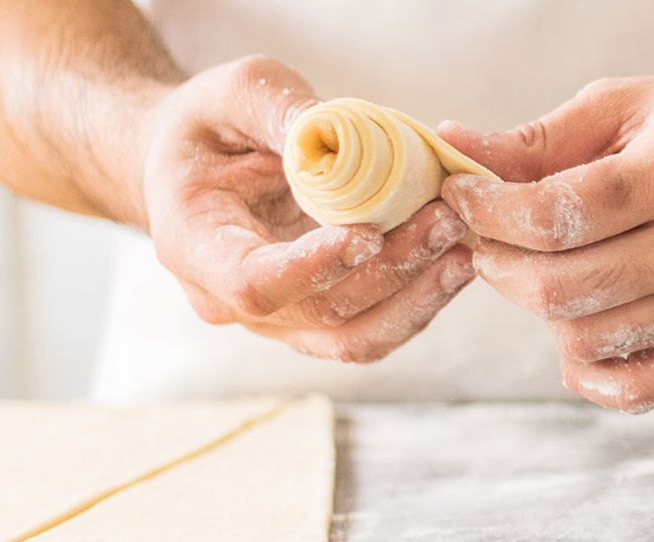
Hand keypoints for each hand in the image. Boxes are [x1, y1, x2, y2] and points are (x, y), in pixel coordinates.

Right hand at [138, 56, 474, 362]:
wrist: (190, 168)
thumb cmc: (205, 127)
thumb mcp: (231, 93)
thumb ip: (278, 109)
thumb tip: (338, 133)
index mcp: (194, 245)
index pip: (253, 282)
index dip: (312, 268)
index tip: (367, 235)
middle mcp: (229, 299)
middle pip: (320, 313)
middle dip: (392, 271)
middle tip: (448, 219)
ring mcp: (274, 318)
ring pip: (352, 338)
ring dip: (416, 299)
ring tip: (463, 248)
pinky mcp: (312, 317)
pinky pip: (369, 328)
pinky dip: (415, 300)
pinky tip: (451, 259)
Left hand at [439, 71, 653, 411]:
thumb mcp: (636, 105)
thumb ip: (542, 137)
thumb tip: (458, 147)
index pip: (552, 217)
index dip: (486, 210)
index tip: (461, 195)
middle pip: (556, 289)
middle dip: (497, 264)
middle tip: (489, 238)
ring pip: (583, 340)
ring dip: (538, 308)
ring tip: (541, 268)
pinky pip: (631, 388)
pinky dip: (587, 366)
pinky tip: (580, 323)